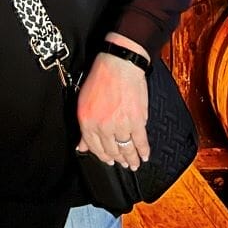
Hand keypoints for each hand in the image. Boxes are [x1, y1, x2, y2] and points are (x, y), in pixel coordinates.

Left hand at [75, 43, 149, 168]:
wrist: (119, 64)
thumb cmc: (101, 77)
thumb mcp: (84, 102)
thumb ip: (84, 127)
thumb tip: (82, 146)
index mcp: (87, 121)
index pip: (93, 147)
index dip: (102, 156)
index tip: (108, 160)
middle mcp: (102, 126)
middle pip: (110, 150)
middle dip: (117, 159)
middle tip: (123, 163)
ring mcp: (120, 124)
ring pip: (126, 148)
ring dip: (131, 158)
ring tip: (134, 163)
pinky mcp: (136, 121)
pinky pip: (140, 141)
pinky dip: (144, 150)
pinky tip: (145, 155)